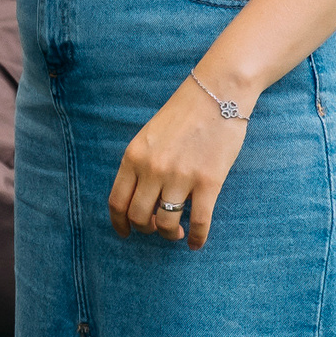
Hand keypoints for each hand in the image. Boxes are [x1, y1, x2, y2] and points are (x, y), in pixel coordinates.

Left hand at [107, 75, 251, 247]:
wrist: (218, 93)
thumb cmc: (184, 114)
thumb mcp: (148, 136)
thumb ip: (140, 164)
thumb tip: (139, 198)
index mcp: (134, 157)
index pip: (117, 201)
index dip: (120, 223)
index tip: (125, 233)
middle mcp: (152, 169)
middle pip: (139, 216)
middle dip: (146, 229)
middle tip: (158, 228)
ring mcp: (180, 176)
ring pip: (166, 223)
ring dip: (169, 234)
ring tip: (176, 232)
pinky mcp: (208, 181)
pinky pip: (199, 221)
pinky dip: (196, 238)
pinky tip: (195, 243)